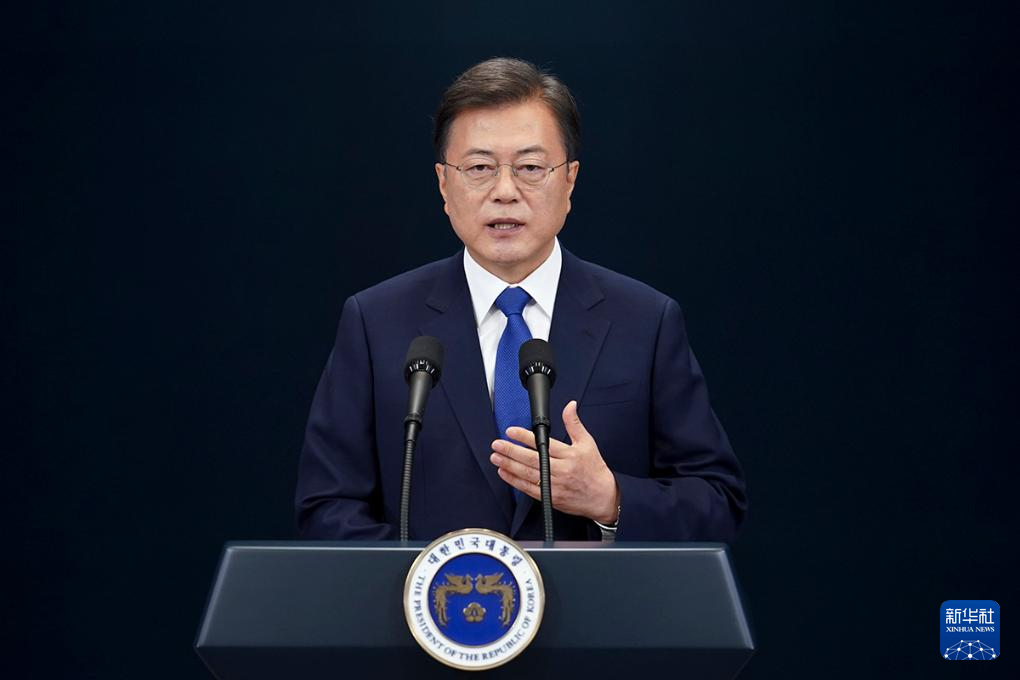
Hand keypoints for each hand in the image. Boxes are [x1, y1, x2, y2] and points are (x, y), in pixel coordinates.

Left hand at [489, 400, 619, 523]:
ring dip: (509, 465)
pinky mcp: (550, 498)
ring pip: (527, 474)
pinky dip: (515, 481)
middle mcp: (561, 470)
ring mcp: (554, 485)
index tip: (511, 431)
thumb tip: (570, 405)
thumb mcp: (587, 443)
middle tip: (497, 444)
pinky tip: (505, 473)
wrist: (603, 498)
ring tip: (496, 457)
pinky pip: (529, 489)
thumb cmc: (594, 470)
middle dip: (511, 451)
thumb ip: (574, 423)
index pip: (543, 444)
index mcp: (569, 455)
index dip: (525, 437)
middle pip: (531, 459)